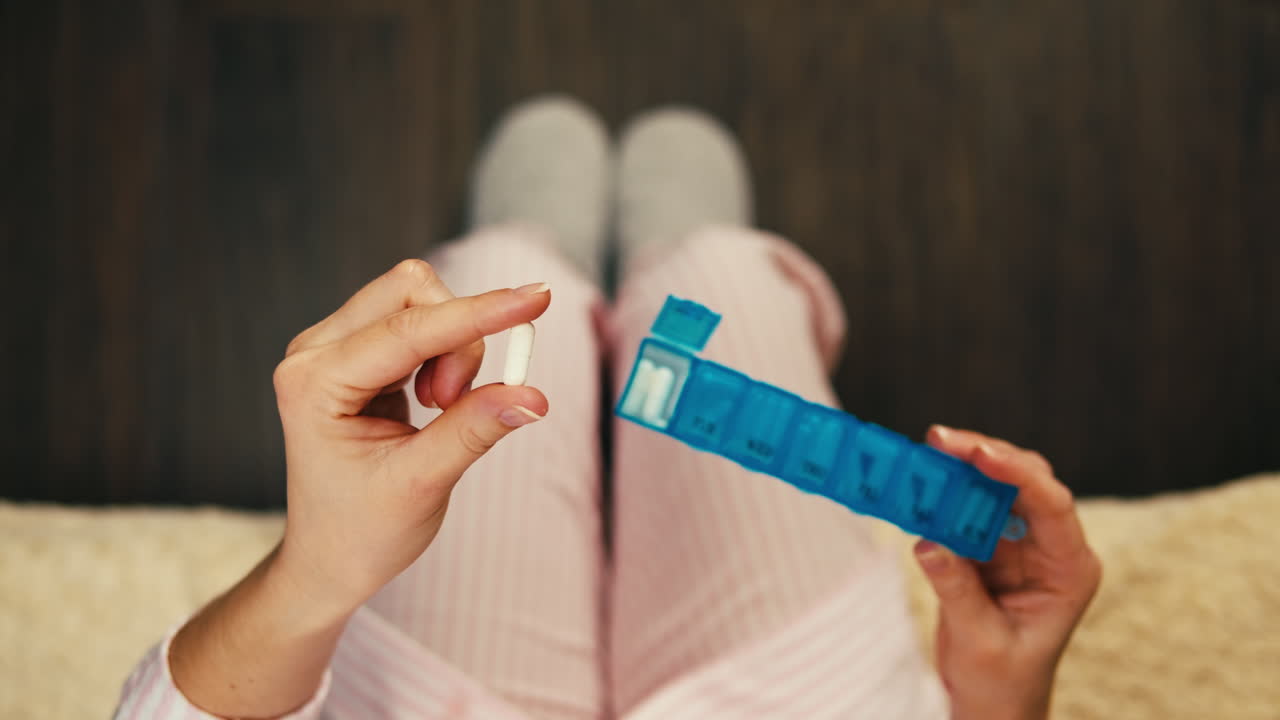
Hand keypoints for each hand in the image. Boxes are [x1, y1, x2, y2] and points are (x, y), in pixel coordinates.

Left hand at [271, 259, 551, 613]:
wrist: (329, 558)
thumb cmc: (362, 530)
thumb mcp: (423, 483)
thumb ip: (475, 429)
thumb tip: (532, 394)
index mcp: (313, 383)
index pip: (408, 330)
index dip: (478, 314)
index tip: (536, 299)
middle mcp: (314, 352)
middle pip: (410, 292)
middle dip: (458, 336)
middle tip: (455, 402)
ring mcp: (331, 347)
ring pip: (419, 302)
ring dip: (453, 349)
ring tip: (441, 409)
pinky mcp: (356, 351)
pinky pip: (418, 322)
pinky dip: (445, 354)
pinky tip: (434, 400)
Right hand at [915, 426, 1101, 719]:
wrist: (992, 703)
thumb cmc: (1002, 682)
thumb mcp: (980, 639)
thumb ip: (957, 589)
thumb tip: (928, 542)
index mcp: (1070, 569)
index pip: (1051, 505)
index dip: (1016, 473)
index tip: (978, 453)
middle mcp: (1051, 548)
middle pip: (1025, 482)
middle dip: (983, 456)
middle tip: (939, 438)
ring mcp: (1020, 544)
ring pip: (995, 487)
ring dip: (959, 468)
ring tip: (923, 454)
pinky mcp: (988, 547)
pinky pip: (966, 508)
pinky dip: (942, 494)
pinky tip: (917, 482)